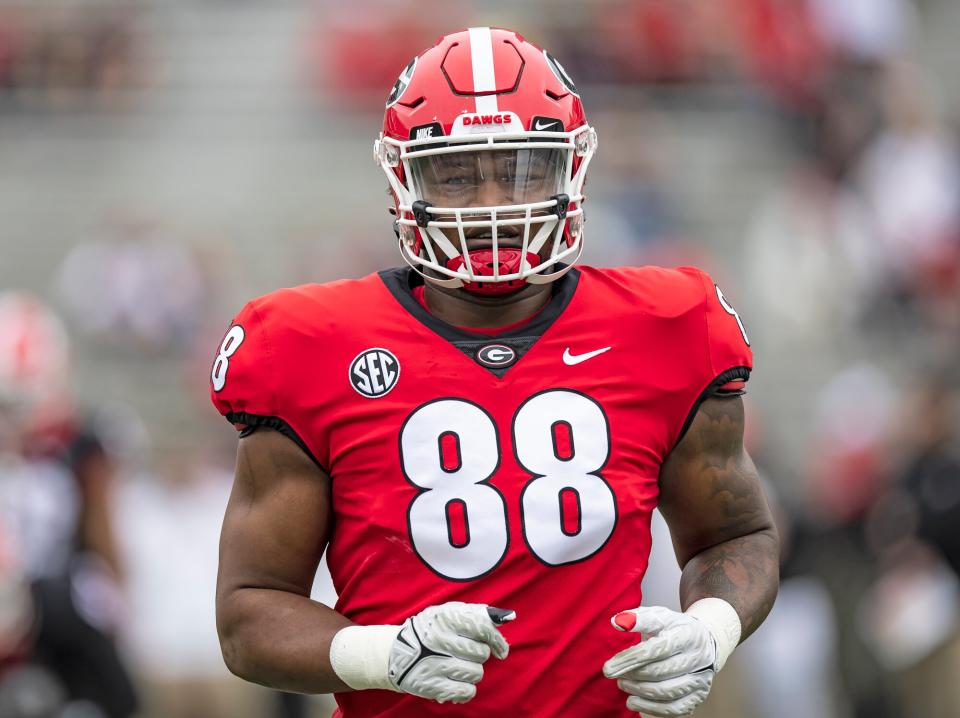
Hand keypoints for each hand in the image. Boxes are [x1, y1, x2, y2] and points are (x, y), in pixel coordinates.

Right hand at [388, 602, 514, 703]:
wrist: (395, 653)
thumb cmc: (430, 631)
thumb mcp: (448, 613)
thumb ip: (477, 613)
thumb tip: (506, 617)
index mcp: (445, 618)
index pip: (483, 628)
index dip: (497, 640)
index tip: (501, 649)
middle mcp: (439, 639)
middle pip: (482, 653)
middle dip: (479, 655)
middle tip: (465, 653)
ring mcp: (434, 663)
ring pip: (476, 673)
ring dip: (472, 672)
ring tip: (458, 666)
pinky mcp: (431, 686)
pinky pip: (467, 692)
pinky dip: (466, 689)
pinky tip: (457, 681)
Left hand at [602, 606, 716, 716]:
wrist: (705, 641)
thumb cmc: (675, 628)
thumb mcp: (658, 616)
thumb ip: (637, 618)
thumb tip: (616, 622)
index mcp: (687, 634)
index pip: (656, 649)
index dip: (630, 659)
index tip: (608, 668)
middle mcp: (698, 658)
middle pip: (660, 672)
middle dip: (632, 676)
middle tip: (615, 675)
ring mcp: (700, 679)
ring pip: (666, 692)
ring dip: (639, 691)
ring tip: (624, 685)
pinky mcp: (698, 696)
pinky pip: (675, 709)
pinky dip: (652, 708)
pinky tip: (635, 701)